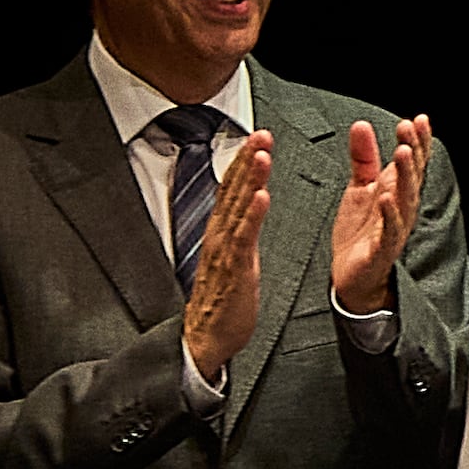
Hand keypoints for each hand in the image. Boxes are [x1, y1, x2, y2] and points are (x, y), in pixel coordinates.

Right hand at [179, 128, 274, 378]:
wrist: (205, 336)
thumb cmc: (221, 300)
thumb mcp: (232, 259)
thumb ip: (238, 233)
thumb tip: (247, 211)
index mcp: (221, 232)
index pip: (232, 190)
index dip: (244, 162)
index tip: (257, 137)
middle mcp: (220, 235)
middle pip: (234, 190)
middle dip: (248, 159)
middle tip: (261, 132)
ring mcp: (225, 250)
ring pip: (239, 207)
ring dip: (251, 179)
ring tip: (263, 153)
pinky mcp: (235, 269)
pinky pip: (244, 238)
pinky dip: (253, 215)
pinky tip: (263, 196)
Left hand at [326, 114, 430, 314]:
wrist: (354, 276)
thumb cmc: (360, 234)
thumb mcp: (358, 187)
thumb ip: (362, 157)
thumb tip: (362, 126)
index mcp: (396, 191)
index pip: (412, 163)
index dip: (417, 141)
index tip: (419, 119)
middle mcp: (400, 208)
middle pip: (411, 176)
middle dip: (412, 151)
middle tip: (408, 128)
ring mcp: (394, 228)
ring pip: (405, 199)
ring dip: (405, 175)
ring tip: (402, 153)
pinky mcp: (382, 249)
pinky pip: (389, 230)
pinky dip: (390, 215)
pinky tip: (386, 198)